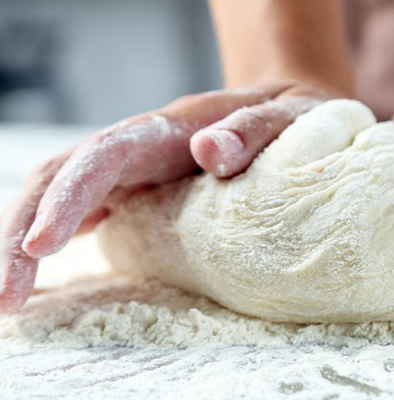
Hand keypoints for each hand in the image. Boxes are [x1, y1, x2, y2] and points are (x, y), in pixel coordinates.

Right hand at [0, 81, 332, 311]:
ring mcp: (128, 170)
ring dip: (22, 243)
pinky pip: (78, 213)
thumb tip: (209, 151)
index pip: (100, 158)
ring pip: (56, 197)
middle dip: (23, 233)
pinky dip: (49, 241)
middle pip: (58, 180)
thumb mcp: (285, 119)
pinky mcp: (132, 191)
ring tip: (5, 300)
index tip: (40, 246)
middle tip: (5, 298)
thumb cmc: (289, 117)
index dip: (66, 198)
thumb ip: (252, 131)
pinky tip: (33, 276)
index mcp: (163, 130)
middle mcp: (134, 147)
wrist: (286, 113)